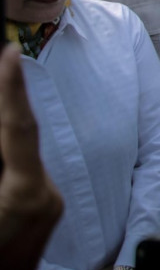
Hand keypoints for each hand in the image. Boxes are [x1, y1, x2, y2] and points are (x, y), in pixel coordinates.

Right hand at [0, 44, 63, 269]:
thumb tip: (27, 150)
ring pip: (13, 160)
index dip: (12, 90)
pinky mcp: (42, 212)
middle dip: (2, 115)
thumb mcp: (1, 214)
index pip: (20, 130)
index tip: (8, 54)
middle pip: (14, 141)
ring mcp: (46, 204)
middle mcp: (43, 195)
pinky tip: (4, 179)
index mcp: (28, 194)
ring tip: (3, 165)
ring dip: (2, 149)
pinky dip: (6, 165)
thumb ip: (15, 166)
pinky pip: (18, 176)